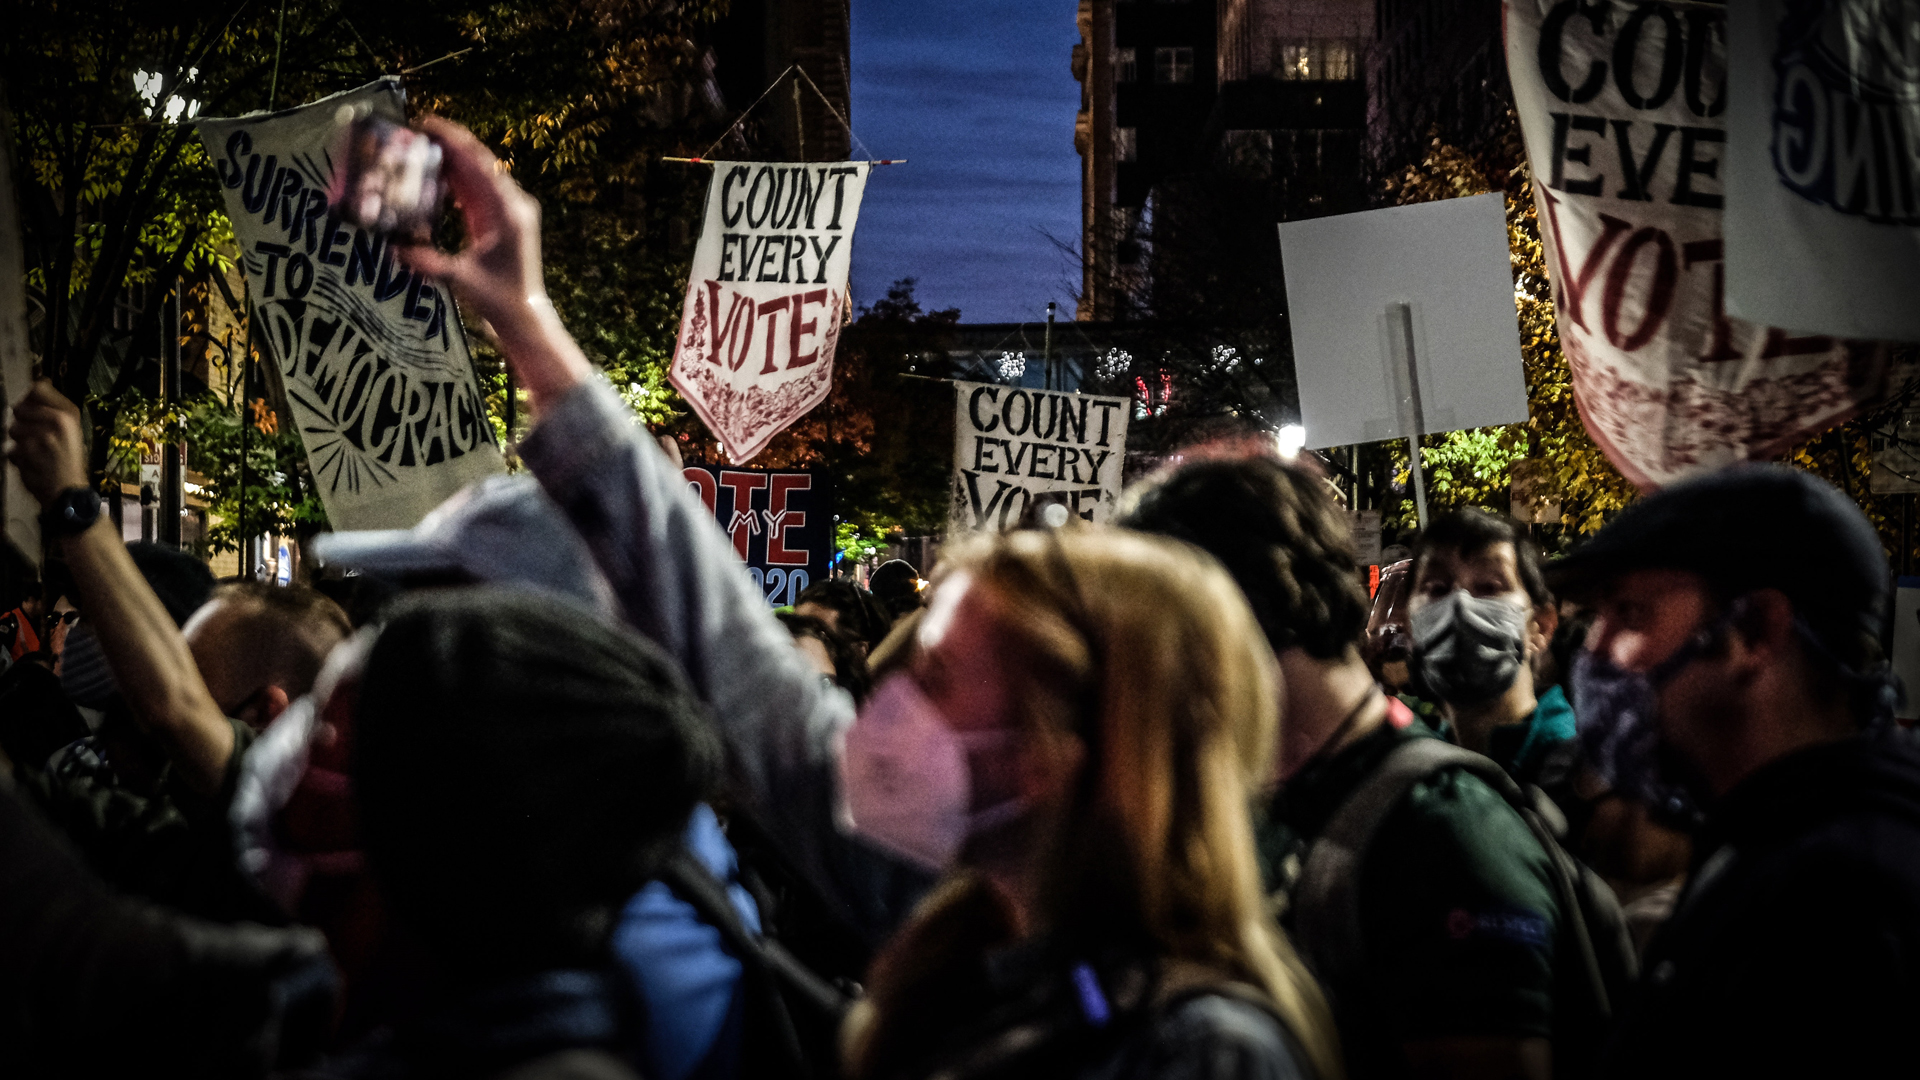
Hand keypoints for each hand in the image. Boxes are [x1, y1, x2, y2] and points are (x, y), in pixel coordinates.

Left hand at [6, 381, 91, 505]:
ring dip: (19, 441)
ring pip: (12, 429)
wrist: (69, 491)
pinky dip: (17, 457)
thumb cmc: (70, 460)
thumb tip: (38, 383)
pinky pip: (10, 448)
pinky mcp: (25, 453)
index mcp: (68, 414)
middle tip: (37, 437)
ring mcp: (39, 437)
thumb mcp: (71, 430)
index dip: (31, 399)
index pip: (38, 389)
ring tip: (35, 452)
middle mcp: (55, 421)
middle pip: (20, 408)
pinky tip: (31, 463)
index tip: (35, 411)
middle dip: (23, 422)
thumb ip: (53, 408)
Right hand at [397, 117, 591, 406]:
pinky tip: (434, 172)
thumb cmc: (499, 299)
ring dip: (452, 158)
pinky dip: (457, 178)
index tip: (428, 124)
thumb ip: (429, 263)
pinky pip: (478, 189)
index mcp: (508, 212)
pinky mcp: (502, 219)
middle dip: (450, 142)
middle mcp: (513, 204)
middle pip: (479, 162)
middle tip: (417, 128)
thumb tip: (396, 249)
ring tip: (420, 144)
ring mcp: (510, 210)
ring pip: (478, 173)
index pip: (479, 164)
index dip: (454, 140)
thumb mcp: (461, 280)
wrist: (524, 315)